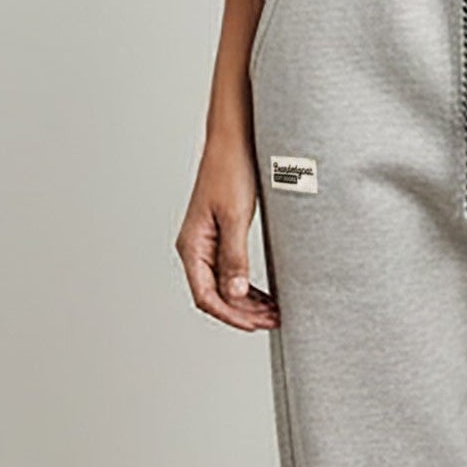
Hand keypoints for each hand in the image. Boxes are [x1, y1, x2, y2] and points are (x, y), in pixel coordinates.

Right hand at [176, 135, 279, 331]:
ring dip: (246, 303)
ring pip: (222, 287)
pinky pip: (229, 272)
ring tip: (273, 312)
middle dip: (243, 313)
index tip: (258, 324)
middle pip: (214, 296)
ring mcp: (206, 244)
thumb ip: (234, 257)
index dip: (231, 315)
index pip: (206, 297)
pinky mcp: (219, 237)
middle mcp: (194, 248)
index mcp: (192, 246)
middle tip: (274, 320)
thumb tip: (235, 294)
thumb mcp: (236, 217)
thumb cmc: (231, 171)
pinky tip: (265, 296)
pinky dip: (247, 287)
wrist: (233, 142)